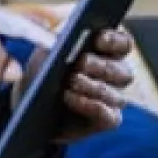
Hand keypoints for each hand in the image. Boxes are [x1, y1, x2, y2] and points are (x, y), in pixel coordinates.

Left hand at [23, 27, 132, 143]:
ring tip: (70, 82)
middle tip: (82, 62)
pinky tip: (71, 98)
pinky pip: (107, 115)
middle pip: (122, 71)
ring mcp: (114, 98)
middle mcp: (117, 74)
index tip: (99, 39)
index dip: (115, 40)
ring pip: (116, 94)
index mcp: (108, 51)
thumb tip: (61, 38)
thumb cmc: (45, 71)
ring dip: (91, 87)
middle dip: (101, 66)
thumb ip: (56, 40)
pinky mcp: (107, 120)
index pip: (123, 43)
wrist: (34, 104)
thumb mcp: (46, 51)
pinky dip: (89, 106)